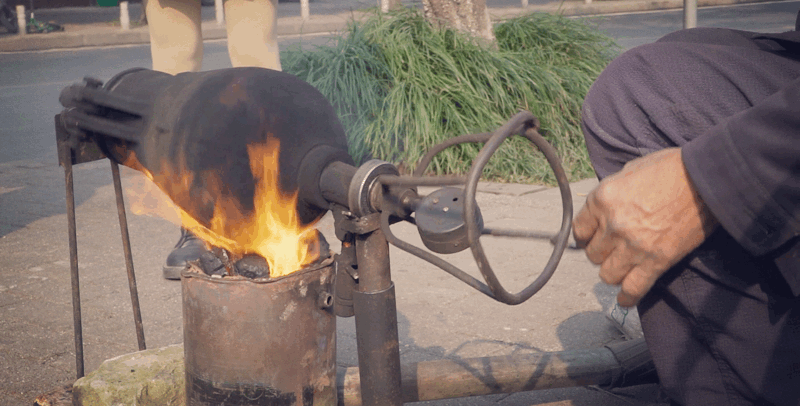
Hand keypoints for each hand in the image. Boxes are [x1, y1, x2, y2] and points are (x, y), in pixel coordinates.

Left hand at [573, 148, 717, 306]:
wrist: (706, 179)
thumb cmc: (671, 169)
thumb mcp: (629, 170)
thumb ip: (612, 193)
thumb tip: (604, 209)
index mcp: (603, 199)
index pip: (579, 230)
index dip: (586, 236)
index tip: (593, 239)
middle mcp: (613, 225)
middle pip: (593, 255)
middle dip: (602, 253)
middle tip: (614, 250)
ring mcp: (633, 246)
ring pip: (608, 275)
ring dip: (614, 273)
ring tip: (623, 268)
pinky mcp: (656, 261)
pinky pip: (633, 288)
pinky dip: (627, 298)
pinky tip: (625, 300)